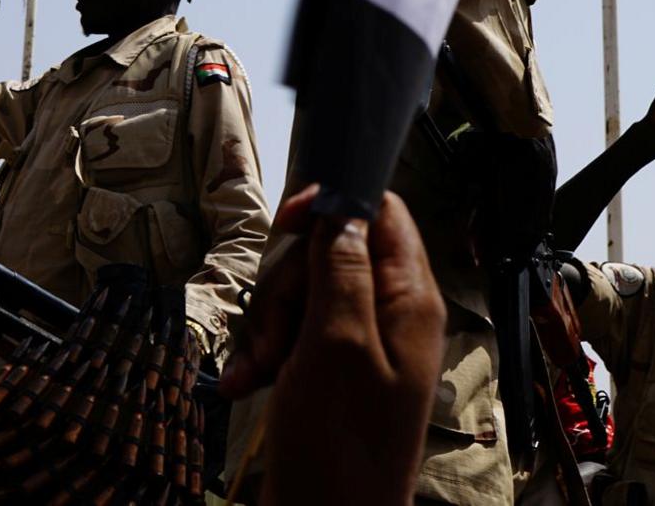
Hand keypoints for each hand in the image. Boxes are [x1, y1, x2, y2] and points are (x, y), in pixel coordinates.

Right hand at [220, 185, 445, 505]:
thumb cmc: (339, 447)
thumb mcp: (337, 345)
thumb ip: (342, 269)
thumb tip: (342, 209)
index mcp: (409, 299)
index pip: (382, 214)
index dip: (333, 208)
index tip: (289, 224)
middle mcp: (388, 314)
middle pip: (329, 251)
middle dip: (287, 284)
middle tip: (278, 332)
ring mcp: (356, 343)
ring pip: (300, 293)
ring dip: (268, 325)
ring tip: (258, 369)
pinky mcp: (326, 369)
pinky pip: (289, 334)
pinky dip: (263, 353)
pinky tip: (244, 383)